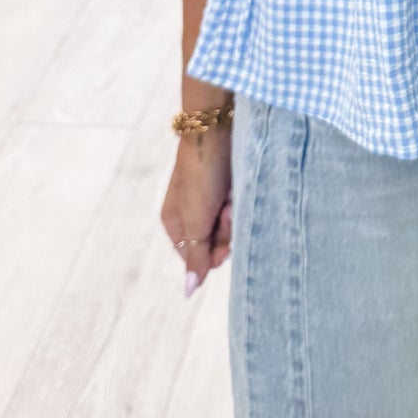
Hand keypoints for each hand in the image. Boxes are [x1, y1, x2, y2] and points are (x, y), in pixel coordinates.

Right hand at [161, 127, 232, 296]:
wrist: (217, 125)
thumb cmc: (203, 172)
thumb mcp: (196, 218)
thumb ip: (195, 255)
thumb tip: (188, 292)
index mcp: (175, 223)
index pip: (199, 258)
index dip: (215, 253)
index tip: (222, 237)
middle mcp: (191, 212)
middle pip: (218, 241)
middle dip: (228, 227)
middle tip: (228, 207)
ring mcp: (210, 197)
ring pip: (232, 223)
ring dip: (237, 210)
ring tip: (234, 191)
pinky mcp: (227, 183)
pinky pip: (240, 202)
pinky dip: (243, 196)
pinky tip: (240, 183)